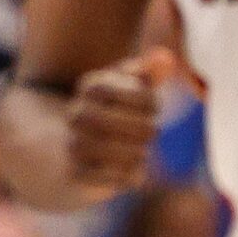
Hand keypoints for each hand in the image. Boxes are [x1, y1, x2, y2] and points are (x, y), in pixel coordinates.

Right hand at [63, 48, 177, 195]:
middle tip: (152, 131)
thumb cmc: (113, 112)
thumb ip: (149, 72)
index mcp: (92, 86)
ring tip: (142, 151)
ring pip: (119, 152)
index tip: (154, 107)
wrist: (71, 150)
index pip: (135, 93)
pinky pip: (111, 178)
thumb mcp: (129, 87)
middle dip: (146, 129)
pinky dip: (128, 175)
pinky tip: (133, 170)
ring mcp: (74, 144)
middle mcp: (78, 114)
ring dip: (137, 153)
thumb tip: (165, 58)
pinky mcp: (75, 174)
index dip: (149, 101)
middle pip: (127, 123)